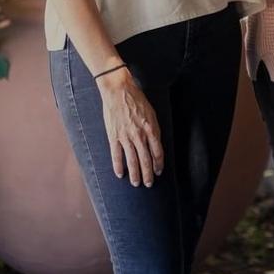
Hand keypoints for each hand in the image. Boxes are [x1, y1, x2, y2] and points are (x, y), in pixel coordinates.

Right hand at [96, 66, 164, 186]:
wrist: (119, 90)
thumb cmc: (137, 99)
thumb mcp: (151, 113)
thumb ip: (154, 129)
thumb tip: (156, 144)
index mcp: (151, 128)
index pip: (157, 152)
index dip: (159, 164)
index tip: (159, 171)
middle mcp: (139, 135)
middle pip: (146, 160)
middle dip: (148, 174)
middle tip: (149, 183)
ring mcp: (126, 136)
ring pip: (132, 160)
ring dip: (135, 174)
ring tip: (136, 183)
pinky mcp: (113, 136)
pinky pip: (116, 155)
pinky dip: (118, 166)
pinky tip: (120, 175)